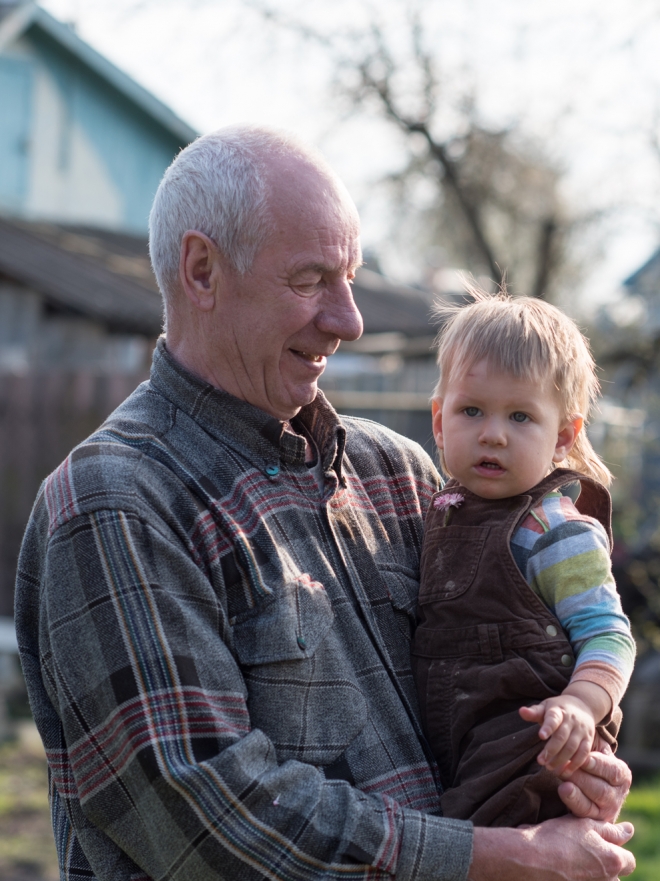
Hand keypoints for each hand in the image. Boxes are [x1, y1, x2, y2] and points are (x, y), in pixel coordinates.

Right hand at [468, 815, 634, 880]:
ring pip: (598, 880)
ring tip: (570, 859)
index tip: (599, 842)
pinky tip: (563, 868)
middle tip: (581, 850)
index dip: (616, 849)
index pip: (628, 861)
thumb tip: (629, 830)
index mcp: (613, 862)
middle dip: (603, 863)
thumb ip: (611, 829)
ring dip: (590, 872)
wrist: (529, 859)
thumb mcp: (584, 824)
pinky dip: (577, 877)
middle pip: (614, 874)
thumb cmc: (557, 838)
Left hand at [519, 693, 594, 773]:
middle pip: (562, 736)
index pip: (553, 718)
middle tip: (541, 761)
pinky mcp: (589, 740)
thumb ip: (533, 712)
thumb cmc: (558, 709)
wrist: (583, 705)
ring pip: (572, 747)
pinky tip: (566, 772)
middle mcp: (571, 720)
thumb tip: (521, 711)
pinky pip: (584, 753)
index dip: (548, 727)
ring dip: (561, 759)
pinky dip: (576, 764)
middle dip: (551, 750)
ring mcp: (581, 730)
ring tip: (549, 767)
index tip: (541, 736)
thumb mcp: (545, 707)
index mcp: (559, 710)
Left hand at [558, 746, 631, 821]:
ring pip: (592, 801)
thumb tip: (575, 735)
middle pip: (600, 788)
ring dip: (574, 787)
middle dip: (580, 776)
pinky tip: (563, 789)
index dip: (597, 764)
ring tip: (560, 775)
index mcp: (622, 774)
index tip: (583, 758)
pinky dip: (572, 800)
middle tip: (561, 766)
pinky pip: (584, 811)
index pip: (612, 770)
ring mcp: (608, 809)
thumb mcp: (593, 748)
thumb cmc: (589, 759)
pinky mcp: (595, 819)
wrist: (587, 780)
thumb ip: (588, 743)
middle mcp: (619, 794)